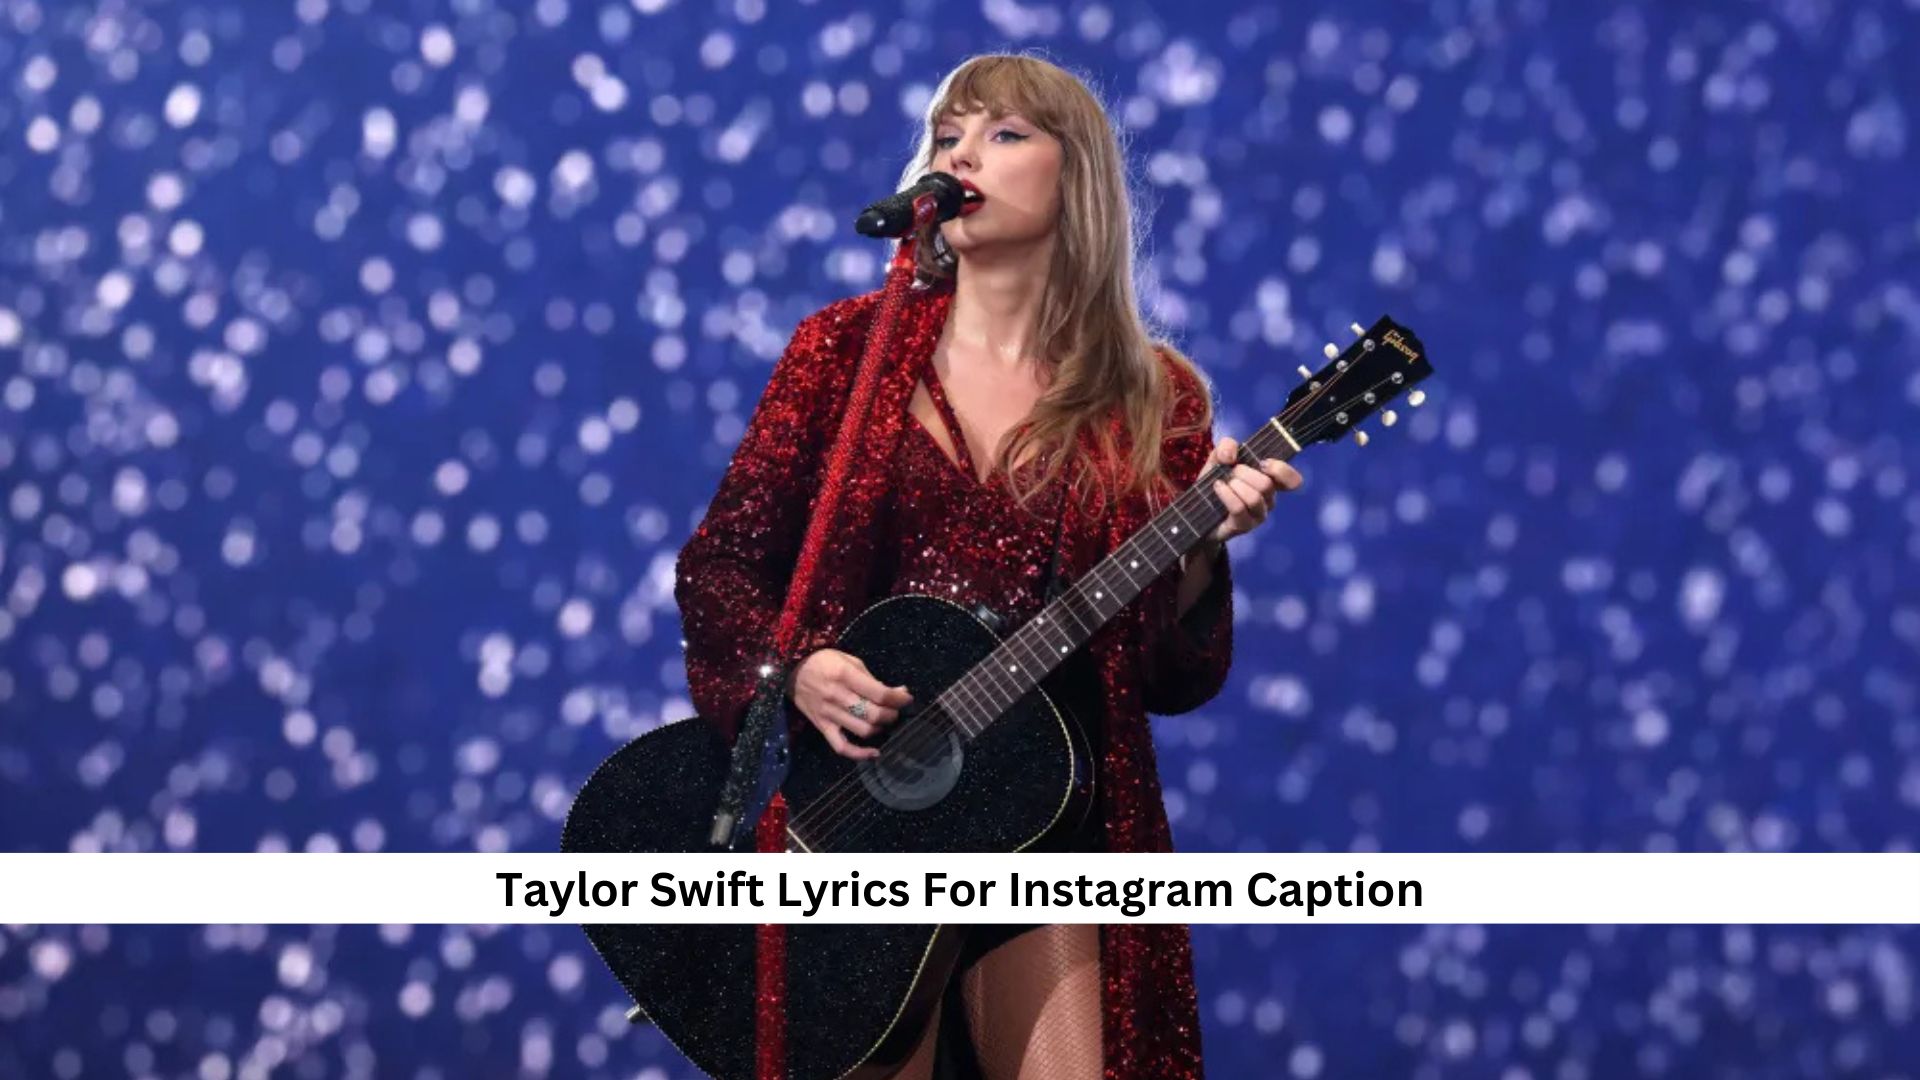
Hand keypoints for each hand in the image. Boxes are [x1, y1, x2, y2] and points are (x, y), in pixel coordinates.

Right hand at [786, 649, 912, 760]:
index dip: (898, 698)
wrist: (790, 670)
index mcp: (845, 675)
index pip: (879, 693)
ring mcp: (828, 714)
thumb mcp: (849, 660)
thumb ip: (872, 679)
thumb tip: (899, 692)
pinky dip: (859, 754)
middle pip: (873, 714)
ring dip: (880, 728)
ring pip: (863, 730)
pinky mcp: (822, 727)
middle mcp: (837, 696)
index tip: (907, 698)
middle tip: (894, 710)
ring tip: (883, 722)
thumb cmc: (823, 661)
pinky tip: (874, 753)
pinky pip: (841, 747)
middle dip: (891, 715)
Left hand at [1198, 436, 1302, 545]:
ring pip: (1255, 498)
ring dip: (1236, 485)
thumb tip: (1231, 456)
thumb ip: (1226, 448)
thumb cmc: (1217, 483)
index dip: (1281, 470)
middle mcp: (1268, 500)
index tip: (1262, 463)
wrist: (1198, 511)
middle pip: (1267, 485)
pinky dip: (1227, 494)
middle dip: (1245, 473)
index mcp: (1270, 481)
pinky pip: (1239, 508)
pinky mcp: (1244, 526)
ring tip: (1222, 482)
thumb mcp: (1218, 460)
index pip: (1292, 480)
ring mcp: (1257, 515)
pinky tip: (1217, 487)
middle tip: (1231, 472)